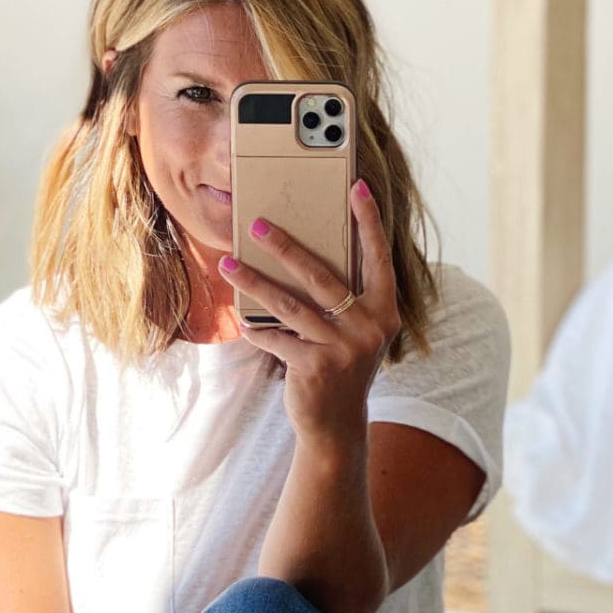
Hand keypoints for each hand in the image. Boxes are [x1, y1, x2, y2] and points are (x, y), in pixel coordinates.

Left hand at [220, 180, 400, 455]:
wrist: (335, 425)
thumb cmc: (340, 368)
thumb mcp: (355, 334)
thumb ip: (346, 300)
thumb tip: (307, 255)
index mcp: (384, 312)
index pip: (378, 258)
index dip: (369, 222)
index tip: (357, 187)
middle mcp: (369, 327)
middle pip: (322, 275)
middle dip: (285, 246)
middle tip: (256, 224)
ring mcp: (343, 348)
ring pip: (290, 304)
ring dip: (254, 281)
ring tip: (228, 264)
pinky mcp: (315, 366)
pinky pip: (276, 337)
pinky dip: (257, 329)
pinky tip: (242, 321)